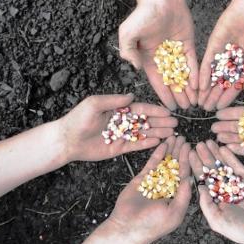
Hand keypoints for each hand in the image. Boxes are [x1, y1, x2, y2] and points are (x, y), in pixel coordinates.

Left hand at [59, 94, 177, 161]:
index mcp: (119, 109)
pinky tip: (158, 142)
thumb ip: (114, 100)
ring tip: (172, 133)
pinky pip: (136, 145)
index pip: (141, 109)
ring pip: (144, 134)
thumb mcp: (95, 104)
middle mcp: (123, 122)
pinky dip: (147, 144)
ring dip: (158, 133)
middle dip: (161, 122)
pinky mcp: (119, 148)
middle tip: (176, 124)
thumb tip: (132, 95)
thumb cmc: (78, 119)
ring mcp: (122, 135)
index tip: (168, 112)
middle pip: (146, 121)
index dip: (155, 110)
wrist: (67, 140)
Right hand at [108, 136, 190, 243]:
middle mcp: (167, 187)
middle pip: (175, 165)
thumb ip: (183, 195)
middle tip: (183, 137)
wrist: (127, 227)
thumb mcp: (174, 212)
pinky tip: (162, 144)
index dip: (187, 160)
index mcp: (177, 195)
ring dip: (169, 150)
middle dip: (179, 151)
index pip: (184, 174)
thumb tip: (190, 178)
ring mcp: (155, 181)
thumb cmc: (153, 225)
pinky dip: (157, 154)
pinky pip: (152, 164)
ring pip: (164, 162)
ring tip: (173, 136)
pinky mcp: (142, 178)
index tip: (191, 148)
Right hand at [118, 0, 197, 109]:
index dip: (163, 95)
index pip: (157, 82)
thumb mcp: (128, 33)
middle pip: (172, 82)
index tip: (169, 108)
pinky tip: (200, 86)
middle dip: (179, 96)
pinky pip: (193, 62)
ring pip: (184, 75)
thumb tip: (136, 68)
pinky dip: (196, 74)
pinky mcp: (189, 45)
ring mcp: (177, 52)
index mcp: (149, 59)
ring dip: (189, 89)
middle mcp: (164, 59)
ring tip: (195, 102)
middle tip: (186, 109)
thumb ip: (129, 51)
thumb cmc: (142, 14)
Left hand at [189, 140, 243, 243]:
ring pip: (223, 165)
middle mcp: (224, 188)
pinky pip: (237, 166)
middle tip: (197, 144)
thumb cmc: (238, 230)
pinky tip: (223, 148)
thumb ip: (206, 204)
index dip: (196, 167)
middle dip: (204, 156)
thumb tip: (199, 187)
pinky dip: (230, 157)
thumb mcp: (216, 220)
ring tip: (208, 141)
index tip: (189, 155)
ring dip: (216, 154)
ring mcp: (236, 182)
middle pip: (211, 169)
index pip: (203, 179)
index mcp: (215, 197)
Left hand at [198, 0, 243, 110]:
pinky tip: (199, 85)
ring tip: (200, 101)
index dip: (228, 97)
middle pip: (221, 83)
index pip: (235, 85)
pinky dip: (203, 74)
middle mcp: (233, 62)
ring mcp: (222, 54)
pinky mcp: (213, 46)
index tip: (220, 108)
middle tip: (206, 109)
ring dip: (206, 88)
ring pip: (212, 75)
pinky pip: (207, 62)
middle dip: (214, 96)